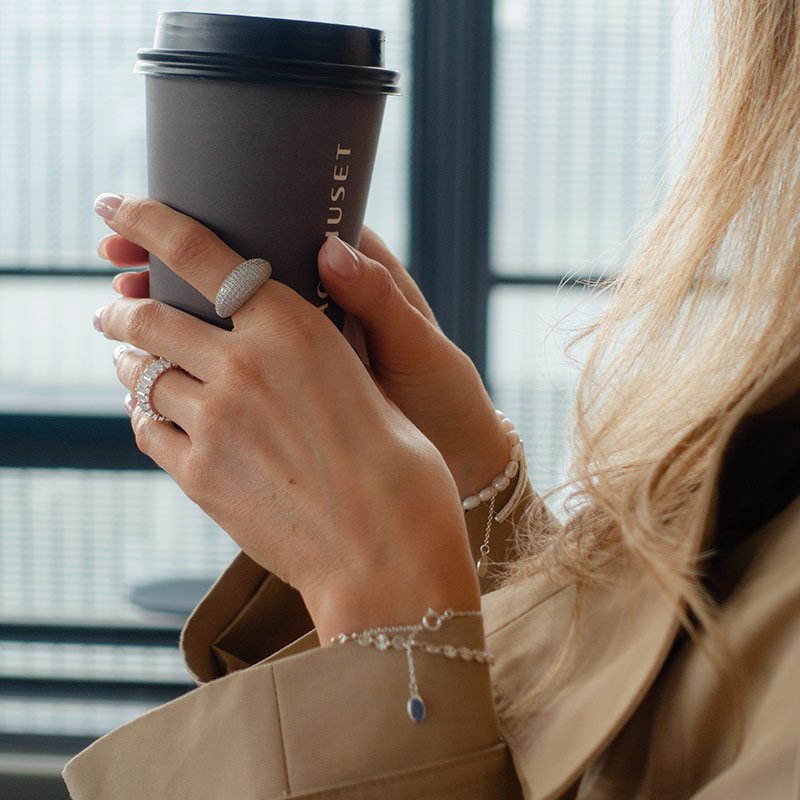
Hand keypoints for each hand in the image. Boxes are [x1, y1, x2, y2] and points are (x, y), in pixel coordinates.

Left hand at [99, 227, 510, 500]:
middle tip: (114, 307)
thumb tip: (280, 332)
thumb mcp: (364, 384)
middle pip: (148, 318)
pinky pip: (147, 431)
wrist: (387, 555)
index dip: (149, 220)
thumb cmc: (398, 468)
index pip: (199, 252)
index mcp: (293, 328)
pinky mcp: (198, 476)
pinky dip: (146, 414)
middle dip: (122, 308)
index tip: (116, 206)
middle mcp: (243, 366)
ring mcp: (213, 423)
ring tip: (132, 362)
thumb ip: (309, 353)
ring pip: (142, 376)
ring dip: (132, 363)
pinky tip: (156, 414)